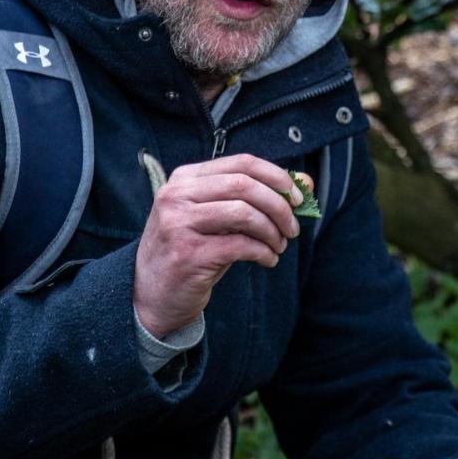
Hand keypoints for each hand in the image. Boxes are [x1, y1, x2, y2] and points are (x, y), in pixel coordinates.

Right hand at [133, 155, 311, 337]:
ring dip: (273, 231)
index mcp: (185, 178)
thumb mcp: (218, 218)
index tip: (297, 197)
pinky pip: (241, 245)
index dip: (277, 177)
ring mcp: (179, 224)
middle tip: (292, 227)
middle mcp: (177, 195)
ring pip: (244, 214)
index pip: (241, 163)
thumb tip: (305, 182)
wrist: (152, 295)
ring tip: (279, 246)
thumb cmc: (192, 250)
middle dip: (279, 206)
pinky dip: (264, 252)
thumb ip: (254, 198)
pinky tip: (267, 260)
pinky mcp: (188, 254)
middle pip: (245, 186)